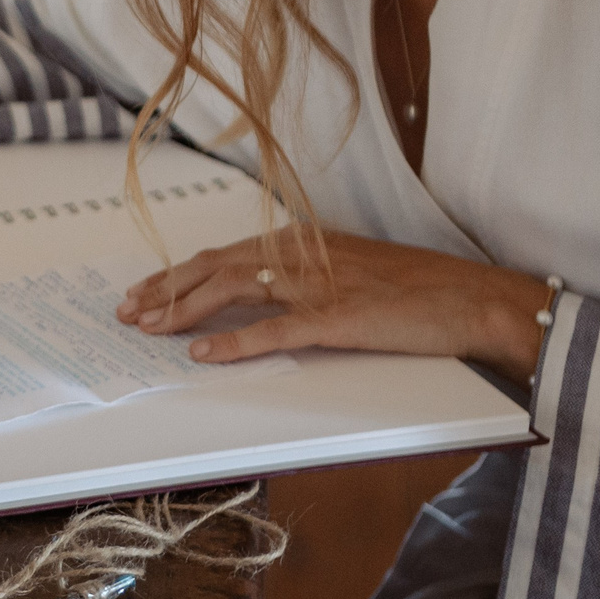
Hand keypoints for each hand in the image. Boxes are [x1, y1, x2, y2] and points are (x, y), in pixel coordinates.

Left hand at [115, 230, 555, 377]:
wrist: (471, 298)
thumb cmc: (415, 289)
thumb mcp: (347, 271)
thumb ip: (302, 277)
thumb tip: (256, 296)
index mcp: (300, 242)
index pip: (222, 256)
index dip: (177, 274)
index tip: (143, 291)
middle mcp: (301, 256)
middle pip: (214, 267)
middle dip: (165, 289)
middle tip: (127, 310)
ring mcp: (318, 285)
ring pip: (233, 291)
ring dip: (185, 310)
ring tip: (150, 328)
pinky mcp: (338, 318)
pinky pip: (275, 331)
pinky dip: (235, 342)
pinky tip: (203, 356)